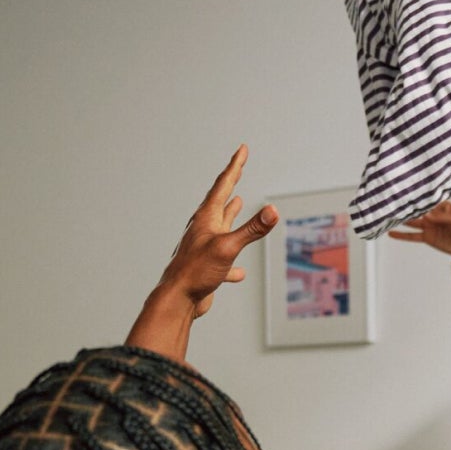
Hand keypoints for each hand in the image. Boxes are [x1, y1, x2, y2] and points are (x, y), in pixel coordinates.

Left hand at [158, 145, 276, 320]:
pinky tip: (239, 272)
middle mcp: (204, 228)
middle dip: (231, 183)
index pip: (224, 185)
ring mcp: (204, 247)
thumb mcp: (228, 247)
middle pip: (220, 200)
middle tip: (238, 168)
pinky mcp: (207, 267)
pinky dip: (233, 262)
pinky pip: (223, 260)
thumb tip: (273, 210)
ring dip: (229, 213)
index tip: (242, 149)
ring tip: (237, 202)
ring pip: (220, 225)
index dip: (235, 166)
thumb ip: (252, 230)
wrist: (177, 299)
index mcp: (207, 218)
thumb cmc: (196, 271)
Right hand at [387, 201, 450, 270]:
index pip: (427, 198)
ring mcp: (428, 226)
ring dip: (401, 218)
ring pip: (412, 221)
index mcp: (441, 205)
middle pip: (417, 209)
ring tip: (387, 214)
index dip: (417, 194)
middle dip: (406, 205)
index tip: (405, 188)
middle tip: (391, 199)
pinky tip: (391, 233)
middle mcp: (432, 214)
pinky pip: (412, 236)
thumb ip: (441, 218)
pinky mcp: (427, 237)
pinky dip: (402, 235)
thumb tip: (426, 217)